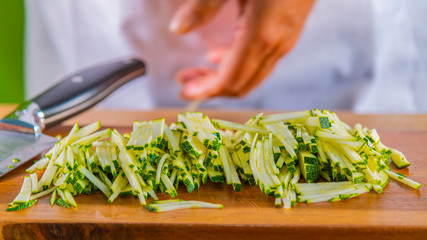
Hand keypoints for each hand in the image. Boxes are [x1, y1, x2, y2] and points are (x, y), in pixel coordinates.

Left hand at [170, 0, 315, 99]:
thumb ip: (203, 6)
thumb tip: (178, 28)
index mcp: (261, 35)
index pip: (230, 80)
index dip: (206, 90)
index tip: (184, 90)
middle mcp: (276, 45)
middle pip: (242, 84)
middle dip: (211, 88)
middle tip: (185, 80)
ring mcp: (286, 40)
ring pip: (253, 75)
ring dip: (224, 78)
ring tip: (198, 70)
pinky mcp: (289, 33)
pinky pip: (262, 61)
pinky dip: (239, 66)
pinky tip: (221, 55)